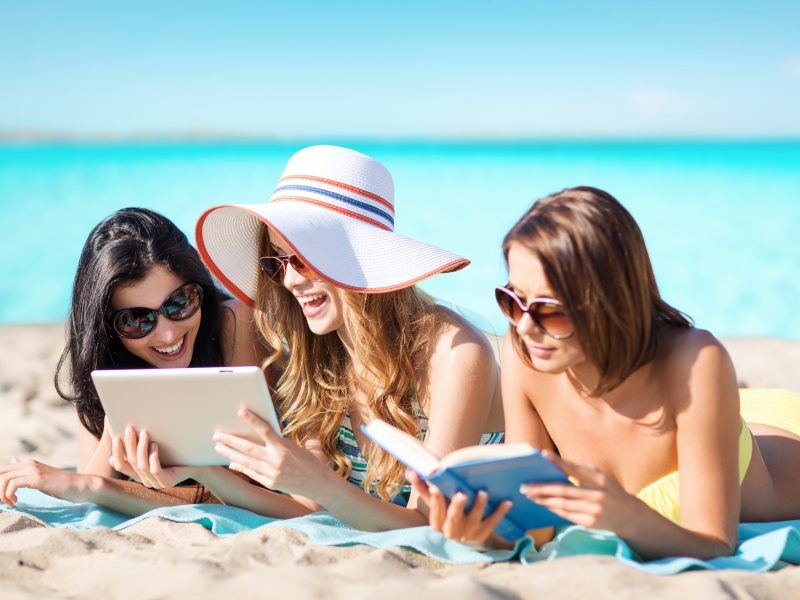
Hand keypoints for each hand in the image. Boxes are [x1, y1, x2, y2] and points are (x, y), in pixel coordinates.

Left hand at [0, 458, 88, 505]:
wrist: (78, 486)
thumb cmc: (60, 485)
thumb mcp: (39, 476)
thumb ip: (25, 470)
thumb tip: (12, 461)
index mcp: (27, 464)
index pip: (1, 471)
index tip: (2, 498)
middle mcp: (28, 464)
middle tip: (3, 502)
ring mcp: (32, 469)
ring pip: (3, 479)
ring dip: (1, 495)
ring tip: (10, 503)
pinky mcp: (36, 478)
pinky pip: (13, 485)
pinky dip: (9, 495)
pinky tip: (17, 502)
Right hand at [109, 426, 193, 488]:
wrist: (197, 463)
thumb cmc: (174, 454)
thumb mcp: (154, 450)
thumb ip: (139, 448)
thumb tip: (119, 439)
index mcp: (139, 474)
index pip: (121, 465)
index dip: (117, 451)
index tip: (116, 436)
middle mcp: (145, 480)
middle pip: (130, 462)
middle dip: (129, 444)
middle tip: (130, 429)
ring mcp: (155, 483)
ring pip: (141, 465)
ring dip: (141, 447)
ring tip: (145, 433)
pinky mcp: (166, 482)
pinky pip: (154, 469)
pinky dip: (153, 456)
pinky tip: (155, 445)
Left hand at [212, 407, 330, 497]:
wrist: (319, 484)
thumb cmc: (310, 460)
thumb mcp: (297, 445)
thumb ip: (279, 439)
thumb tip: (261, 431)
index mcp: (284, 447)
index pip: (265, 430)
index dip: (252, 419)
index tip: (240, 410)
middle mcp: (276, 460)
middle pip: (248, 448)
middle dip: (231, 441)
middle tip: (217, 434)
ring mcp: (272, 473)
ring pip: (246, 461)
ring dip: (230, 453)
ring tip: (218, 447)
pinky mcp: (270, 483)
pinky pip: (251, 473)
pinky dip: (240, 467)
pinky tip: (231, 462)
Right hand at [408, 470, 511, 546]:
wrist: (463, 529)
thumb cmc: (446, 508)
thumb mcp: (434, 500)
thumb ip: (423, 487)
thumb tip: (410, 472)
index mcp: (437, 524)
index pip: (435, 513)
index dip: (435, 501)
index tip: (436, 487)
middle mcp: (451, 533)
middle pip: (453, 520)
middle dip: (457, 507)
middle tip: (461, 494)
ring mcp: (468, 535)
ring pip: (473, 522)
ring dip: (478, 507)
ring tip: (482, 492)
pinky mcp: (482, 535)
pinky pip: (492, 524)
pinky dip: (499, 513)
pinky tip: (506, 501)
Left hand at [520, 451, 639, 531]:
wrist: (630, 516)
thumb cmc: (610, 491)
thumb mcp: (601, 476)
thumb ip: (581, 471)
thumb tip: (554, 465)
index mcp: (599, 478)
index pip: (575, 469)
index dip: (558, 462)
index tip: (542, 455)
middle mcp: (597, 494)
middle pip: (563, 489)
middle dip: (541, 488)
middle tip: (525, 486)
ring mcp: (594, 510)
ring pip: (562, 504)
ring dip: (543, 499)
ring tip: (530, 494)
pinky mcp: (590, 522)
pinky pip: (566, 515)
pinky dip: (553, 508)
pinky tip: (543, 504)